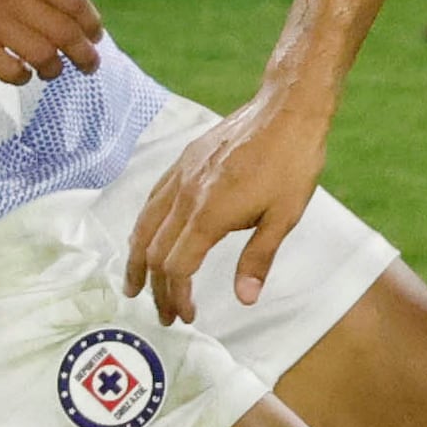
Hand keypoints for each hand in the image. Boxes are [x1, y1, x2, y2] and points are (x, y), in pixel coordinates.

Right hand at [0, 0, 105, 86]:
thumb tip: (76, 12)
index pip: (75, 1)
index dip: (92, 25)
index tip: (96, 38)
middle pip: (66, 33)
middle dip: (85, 55)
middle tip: (89, 66)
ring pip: (44, 55)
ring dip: (54, 69)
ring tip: (51, 70)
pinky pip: (12, 71)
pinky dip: (24, 77)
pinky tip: (21, 73)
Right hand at [123, 91, 333, 322]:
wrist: (286, 110)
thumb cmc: (292, 163)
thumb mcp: (285, 216)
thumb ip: (258, 258)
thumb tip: (244, 299)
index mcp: (209, 214)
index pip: (177, 266)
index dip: (176, 296)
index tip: (185, 316)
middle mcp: (186, 196)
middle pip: (155, 251)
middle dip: (155, 287)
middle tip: (162, 313)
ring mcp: (181, 176)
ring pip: (145, 224)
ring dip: (138, 258)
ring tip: (134, 283)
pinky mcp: (184, 162)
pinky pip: (153, 200)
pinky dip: (144, 226)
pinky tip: (147, 235)